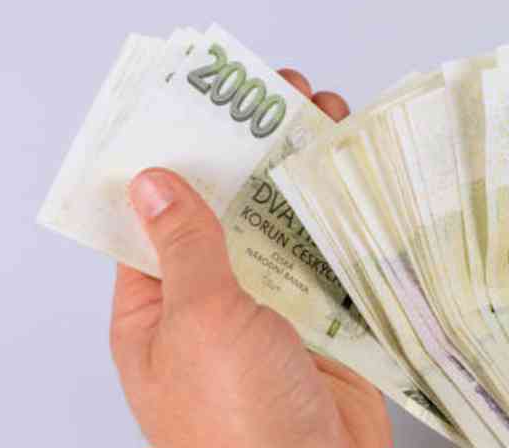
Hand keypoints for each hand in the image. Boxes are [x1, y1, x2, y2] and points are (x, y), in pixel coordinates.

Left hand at [110, 70, 391, 447]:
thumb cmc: (237, 424)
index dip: (176, 157)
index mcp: (158, 308)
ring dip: (301, 175)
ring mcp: (271, 310)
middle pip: (229, 211)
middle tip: (278, 93)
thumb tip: (151, 182)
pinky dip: (344, 216)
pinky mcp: (324, 320)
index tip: (200, 102)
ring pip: (283, 227)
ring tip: (325, 116)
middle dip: (251, 153)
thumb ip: (186, 249)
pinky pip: (330, 256)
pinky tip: (357, 174)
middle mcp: (213, 302)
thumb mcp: (199, 323)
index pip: (155, 218)